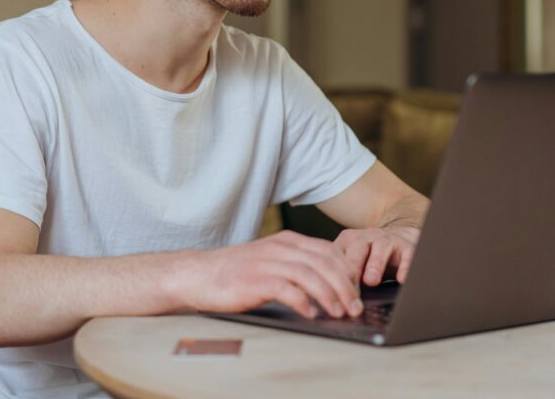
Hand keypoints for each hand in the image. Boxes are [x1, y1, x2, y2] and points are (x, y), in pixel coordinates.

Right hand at [180, 231, 363, 318]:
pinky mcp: (255, 280)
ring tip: (339, 313)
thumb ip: (296, 264)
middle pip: (325, 262)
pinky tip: (311, 314)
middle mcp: (280, 247)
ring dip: (330, 295)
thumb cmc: (235, 272)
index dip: (347, 271)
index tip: (356, 291)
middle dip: (345, 286)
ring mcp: (268, 262)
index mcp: (287, 240)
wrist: (198, 274)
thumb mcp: (270, 259)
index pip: (328, 251)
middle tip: (355, 307)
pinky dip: (303, 302)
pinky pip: (287, 289)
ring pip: (310, 275)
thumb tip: (327, 283)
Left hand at [333, 225, 420, 285]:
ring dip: (375, 264)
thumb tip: (333, 301)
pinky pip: (407, 254)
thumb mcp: (353, 262)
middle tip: (349, 284)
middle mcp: (367, 237)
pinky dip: (405, 266)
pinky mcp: (406, 247)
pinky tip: (402, 279)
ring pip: (381, 247)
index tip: (334, 292)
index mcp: (348, 241)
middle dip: (353, 265)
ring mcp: (388, 240)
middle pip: (357, 247)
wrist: (398, 238)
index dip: (335, 272)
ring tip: (371, 281)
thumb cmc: (370, 257)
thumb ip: (342, 276)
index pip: (337, 254)